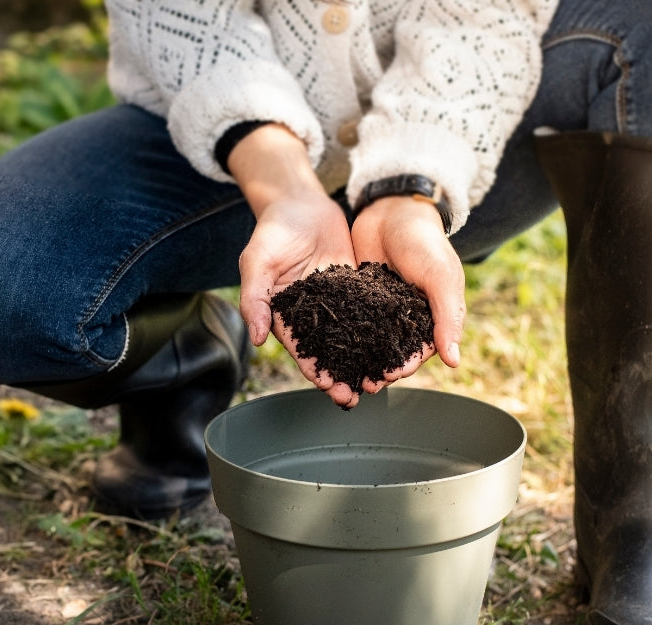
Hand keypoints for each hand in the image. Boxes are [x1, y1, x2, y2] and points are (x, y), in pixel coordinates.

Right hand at [228, 124, 361, 406]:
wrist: (299, 202)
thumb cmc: (272, 231)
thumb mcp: (257, 262)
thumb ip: (255, 299)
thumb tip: (257, 339)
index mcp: (284, 315)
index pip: (302, 350)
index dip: (316, 371)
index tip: (331, 389)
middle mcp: (311, 314)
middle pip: (328, 351)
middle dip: (343, 374)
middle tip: (359, 395)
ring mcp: (333, 302)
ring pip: (350, 336)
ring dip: (364, 358)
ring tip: (382, 378)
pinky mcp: (353, 287)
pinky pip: (368, 311)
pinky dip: (380, 328)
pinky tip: (397, 343)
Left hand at [350, 194, 465, 393]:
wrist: (393, 209)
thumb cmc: (425, 242)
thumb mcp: (440, 277)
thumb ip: (448, 318)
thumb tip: (454, 361)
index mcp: (430, 318)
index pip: (417, 352)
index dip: (403, 367)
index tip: (386, 378)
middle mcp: (404, 318)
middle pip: (389, 353)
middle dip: (375, 370)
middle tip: (357, 385)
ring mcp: (379, 309)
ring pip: (367, 342)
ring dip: (355, 359)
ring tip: (339, 374)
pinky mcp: (357, 297)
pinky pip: (349, 321)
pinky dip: (340, 335)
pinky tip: (325, 347)